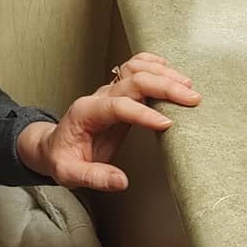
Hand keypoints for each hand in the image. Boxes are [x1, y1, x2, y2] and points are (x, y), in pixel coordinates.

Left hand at [16, 53, 200, 190]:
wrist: (54, 146)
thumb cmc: (61, 158)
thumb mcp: (69, 173)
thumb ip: (93, 177)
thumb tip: (121, 181)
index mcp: (86, 113)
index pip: (117, 106)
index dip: (142, 113)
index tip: (166, 124)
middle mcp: (99, 97)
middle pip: (131, 80)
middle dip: (162, 86)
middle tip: (192, 99)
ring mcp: (110, 92)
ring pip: (134, 68)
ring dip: (162, 73)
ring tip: (188, 86)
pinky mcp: (120, 94)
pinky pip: (135, 69)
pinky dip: (154, 66)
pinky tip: (171, 72)